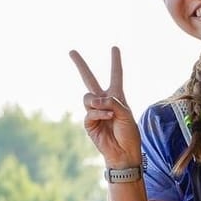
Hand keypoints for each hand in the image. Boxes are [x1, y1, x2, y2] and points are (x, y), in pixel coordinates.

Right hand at [70, 46, 143, 168]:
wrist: (123, 153)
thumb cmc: (129, 134)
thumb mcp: (126, 113)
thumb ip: (112, 102)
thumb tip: (94, 100)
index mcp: (117, 96)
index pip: (116, 74)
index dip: (115, 61)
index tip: (114, 48)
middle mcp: (104, 101)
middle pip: (89, 78)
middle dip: (80, 65)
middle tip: (71, 51)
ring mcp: (94, 111)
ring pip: (87, 97)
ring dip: (98, 103)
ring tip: (109, 112)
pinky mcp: (89, 122)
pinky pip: (90, 112)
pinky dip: (100, 114)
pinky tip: (108, 119)